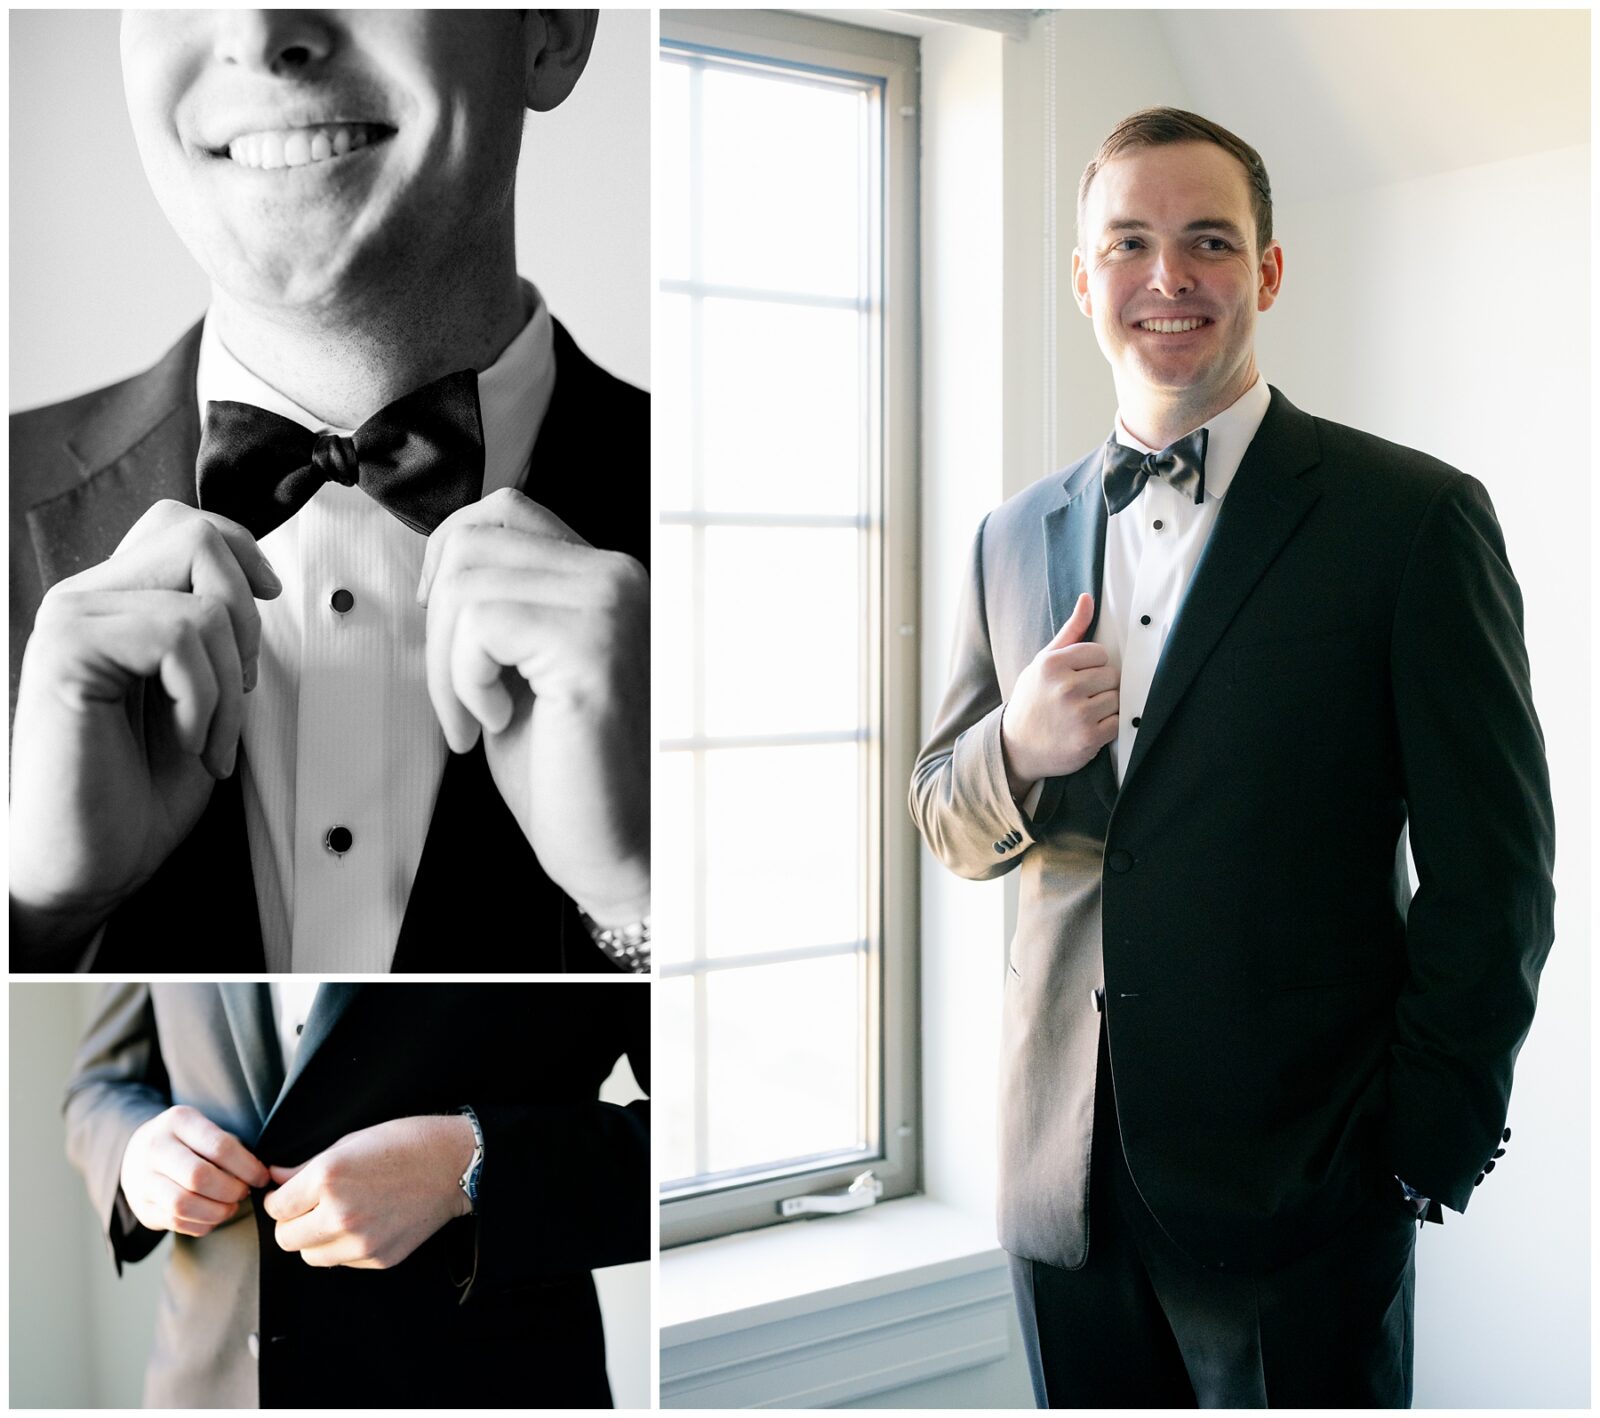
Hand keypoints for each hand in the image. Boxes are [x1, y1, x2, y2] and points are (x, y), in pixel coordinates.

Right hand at [10, 502, 280, 953]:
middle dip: (245, 619)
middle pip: (196, 536)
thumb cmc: (135, 795)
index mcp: (117, 605)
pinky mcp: (66, 651)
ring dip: (228, 685)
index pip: (182, 525)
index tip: (267, 598)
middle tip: (234, 690)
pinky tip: (184, 740)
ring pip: (201, 601)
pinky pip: (177, 638)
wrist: (85, 865)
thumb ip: (214, 637)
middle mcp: (87, 601)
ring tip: (207, 738)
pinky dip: (203, 699)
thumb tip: (255, 583)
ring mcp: (72, 621)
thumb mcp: (200, 698)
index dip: (242, 549)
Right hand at [119, 1105, 270, 1237]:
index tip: (262, 1177)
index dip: (247, 1167)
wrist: (136, 1153)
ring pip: (183, 1205)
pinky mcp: (142, 1207)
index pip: (220, 1146)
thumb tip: (257, 1174)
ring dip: (217, 1212)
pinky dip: (202, 1224)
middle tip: (245, 1192)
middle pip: (199, 1177)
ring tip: (231, 1207)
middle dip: (231, 1190)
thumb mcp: (204, 1128)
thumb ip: (228, 1146)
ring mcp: (143, 1180)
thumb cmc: (186, 1141)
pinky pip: (175, 1222)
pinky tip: (213, 1216)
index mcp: (178, 1121)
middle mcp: (155, 1148)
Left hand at [262, 1115, 474, 1269]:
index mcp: (329, 1178)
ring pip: (310, 1256)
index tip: (287, 1194)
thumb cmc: (405, 1143)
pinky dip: (345, 1246)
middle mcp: (340, 1214)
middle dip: (292, 1222)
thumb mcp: (351, 1142)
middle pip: (286, 1238)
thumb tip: (274, 1178)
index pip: (277, 1207)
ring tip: (336, 1217)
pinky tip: (365, 1223)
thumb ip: (307, 1166)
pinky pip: (343, 1261)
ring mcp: (361, 1242)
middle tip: (309, 1207)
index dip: (279, 1199)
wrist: (455, 1164)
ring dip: (315, 1239)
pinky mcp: (379, 1259)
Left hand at [418, 487, 648, 922]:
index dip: (449, 558)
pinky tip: (499, 720)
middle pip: (471, 542)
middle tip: (459, 693)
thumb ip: (501, 604)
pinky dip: (463, 680)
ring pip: (465, 582)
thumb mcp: (526, 665)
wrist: (619, 843)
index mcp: (607, 578)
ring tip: (482, 713)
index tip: (444, 626)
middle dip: (437, 627)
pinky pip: (479, 625)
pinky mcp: (591, 650)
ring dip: (447, 662)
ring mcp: (611, 608)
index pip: (506, 508)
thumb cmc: (575, 771)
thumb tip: (438, 566)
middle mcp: (619, 579)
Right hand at [1000, 593, 1119, 797]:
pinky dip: (1109, 726)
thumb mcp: (1043, 662)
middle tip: (1081, 697)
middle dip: (1101, 686)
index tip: (1078, 678)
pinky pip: (1118, 722)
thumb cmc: (1033, 700)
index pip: (1100, 653)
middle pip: (1111, 675)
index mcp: (1052, 664)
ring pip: (1117, 698)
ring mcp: (1077, 713)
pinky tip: (1089, 727)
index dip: (1093, 666)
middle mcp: (1064, 687)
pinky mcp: (1088, 737)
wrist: (1016, 746)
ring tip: (1084, 713)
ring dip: (1106, 707)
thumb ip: (1070, 631)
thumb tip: (1088, 598)